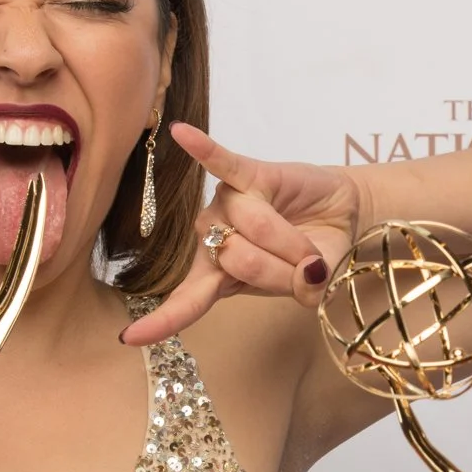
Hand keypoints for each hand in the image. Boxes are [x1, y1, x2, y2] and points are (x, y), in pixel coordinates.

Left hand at [120, 122, 360, 344]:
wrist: (342, 214)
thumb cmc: (318, 251)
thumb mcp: (314, 283)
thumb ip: (304, 288)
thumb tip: (308, 277)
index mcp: (220, 277)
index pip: (187, 301)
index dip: (162, 321)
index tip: (129, 338)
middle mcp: (214, 240)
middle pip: (237, 260)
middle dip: (281, 267)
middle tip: (308, 267)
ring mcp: (228, 205)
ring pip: (250, 225)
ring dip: (290, 239)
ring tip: (310, 242)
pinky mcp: (248, 174)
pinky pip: (223, 162)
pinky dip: (205, 150)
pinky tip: (181, 133)